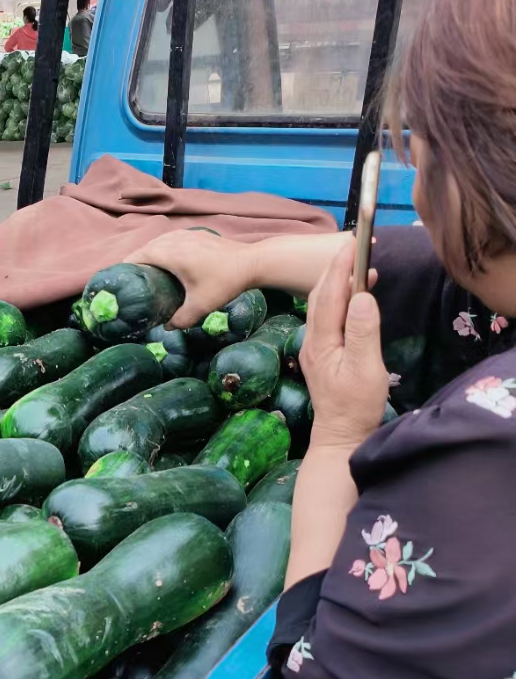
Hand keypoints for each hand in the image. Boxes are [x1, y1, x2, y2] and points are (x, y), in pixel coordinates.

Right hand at [125, 229, 253, 328]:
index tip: (119, 281)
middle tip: (132, 282)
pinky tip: (167, 262)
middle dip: (136, 263)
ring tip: (147, 273)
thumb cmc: (224, 283)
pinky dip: (164, 249)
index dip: (125, 268)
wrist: (252, 262)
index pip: (137, 256)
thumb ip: (180, 319)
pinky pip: (171, 239)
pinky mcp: (196, 234)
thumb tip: (167, 327)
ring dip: (150, 255)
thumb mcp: (200, 306)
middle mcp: (174, 239)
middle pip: (146, 248)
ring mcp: (186, 234)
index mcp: (170, 253)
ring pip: (159, 242)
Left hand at [300, 238, 387, 451]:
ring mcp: (315, 347)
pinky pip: (328, 317)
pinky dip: (340, 300)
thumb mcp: (366, 369)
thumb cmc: (356, 405)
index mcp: (321, 341)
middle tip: (359, 247)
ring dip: (340, 283)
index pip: (329, 294)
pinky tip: (355, 298)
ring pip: (323, 305)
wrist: (340, 435)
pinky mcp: (322, 353)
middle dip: (338, 269)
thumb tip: (363, 296)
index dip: (341, 267)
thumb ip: (364, 332)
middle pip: (321, 295)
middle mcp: (313, 340)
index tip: (353, 243)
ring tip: (362, 267)